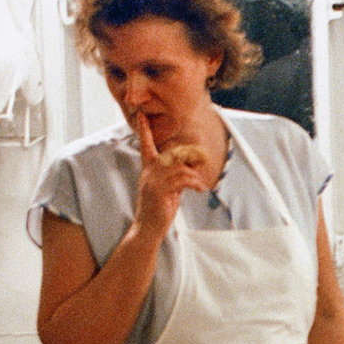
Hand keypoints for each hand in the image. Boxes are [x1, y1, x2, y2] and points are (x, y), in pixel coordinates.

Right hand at [132, 112, 209, 235]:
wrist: (148, 228)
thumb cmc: (159, 209)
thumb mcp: (168, 189)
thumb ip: (175, 176)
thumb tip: (190, 168)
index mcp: (148, 170)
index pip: (145, 146)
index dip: (144, 130)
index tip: (141, 114)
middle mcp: (148, 173)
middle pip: (172, 155)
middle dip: (189, 158)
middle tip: (202, 162)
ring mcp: (152, 181)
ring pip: (178, 168)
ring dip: (193, 176)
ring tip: (198, 185)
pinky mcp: (158, 191)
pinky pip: (181, 180)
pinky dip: (193, 183)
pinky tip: (198, 189)